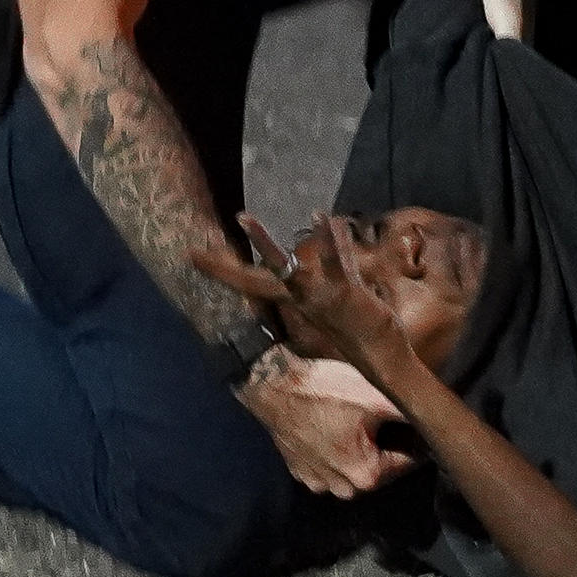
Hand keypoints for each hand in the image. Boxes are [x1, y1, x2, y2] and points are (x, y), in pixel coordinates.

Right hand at [194, 212, 418, 383]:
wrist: (383, 359)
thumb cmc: (362, 326)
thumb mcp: (344, 284)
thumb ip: (338, 254)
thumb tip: (331, 226)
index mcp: (296, 299)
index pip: (252, 282)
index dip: (222, 270)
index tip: (193, 255)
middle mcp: (301, 299)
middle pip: (255, 278)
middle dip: (223, 264)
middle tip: (193, 250)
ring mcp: (319, 297)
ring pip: (286, 267)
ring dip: (263, 243)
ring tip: (243, 217)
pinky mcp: (345, 293)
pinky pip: (334, 262)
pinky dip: (332, 238)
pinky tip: (325, 216)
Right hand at [240, 349, 410, 498]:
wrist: (274, 386)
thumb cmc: (325, 390)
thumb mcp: (376, 396)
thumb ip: (410, 411)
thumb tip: (436, 420)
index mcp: (367, 475)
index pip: (407, 461)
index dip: (415, 439)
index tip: (414, 423)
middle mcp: (342, 488)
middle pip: (380, 467)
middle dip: (385, 446)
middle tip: (383, 417)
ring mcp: (317, 482)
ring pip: (353, 468)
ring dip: (359, 450)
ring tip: (357, 421)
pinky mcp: (299, 471)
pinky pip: (327, 466)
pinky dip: (334, 451)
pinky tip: (333, 427)